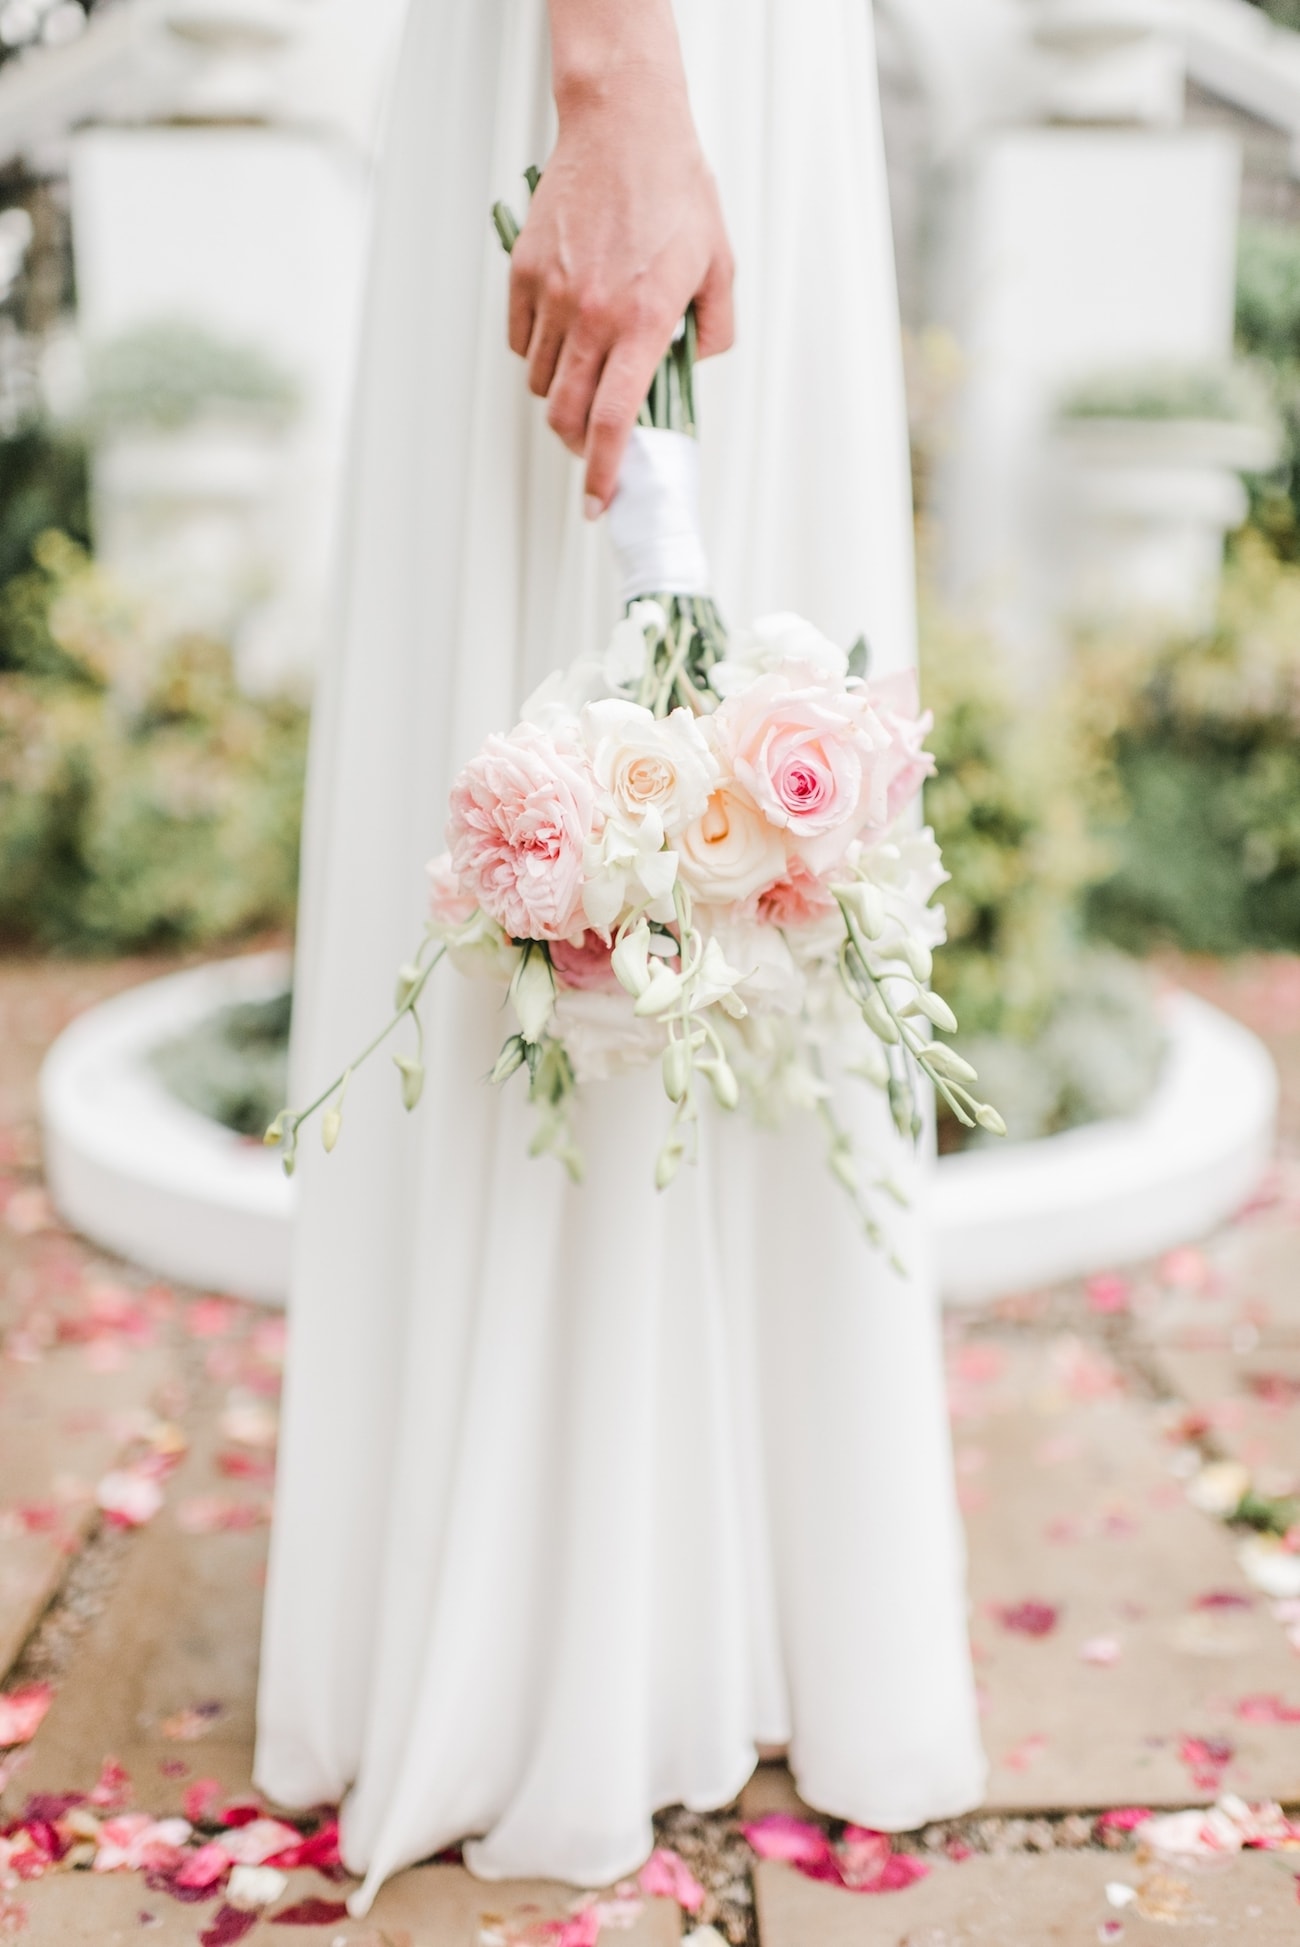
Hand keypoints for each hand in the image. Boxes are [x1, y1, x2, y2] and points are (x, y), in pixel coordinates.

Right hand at [508, 29, 733, 514]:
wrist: (624, 125)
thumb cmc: (674, 187)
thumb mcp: (720, 262)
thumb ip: (716, 327)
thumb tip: (698, 365)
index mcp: (643, 323)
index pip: (612, 422)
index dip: (602, 473)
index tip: (598, 501)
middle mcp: (592, 316)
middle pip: (565, 415)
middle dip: (575, 444)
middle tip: (589, 446)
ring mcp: (552, 295)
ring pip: (539, 381)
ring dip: (557, 395)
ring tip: (582, 373)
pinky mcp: (525, 272)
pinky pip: (519, 339)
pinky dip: (534, 352)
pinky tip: (559, 336)